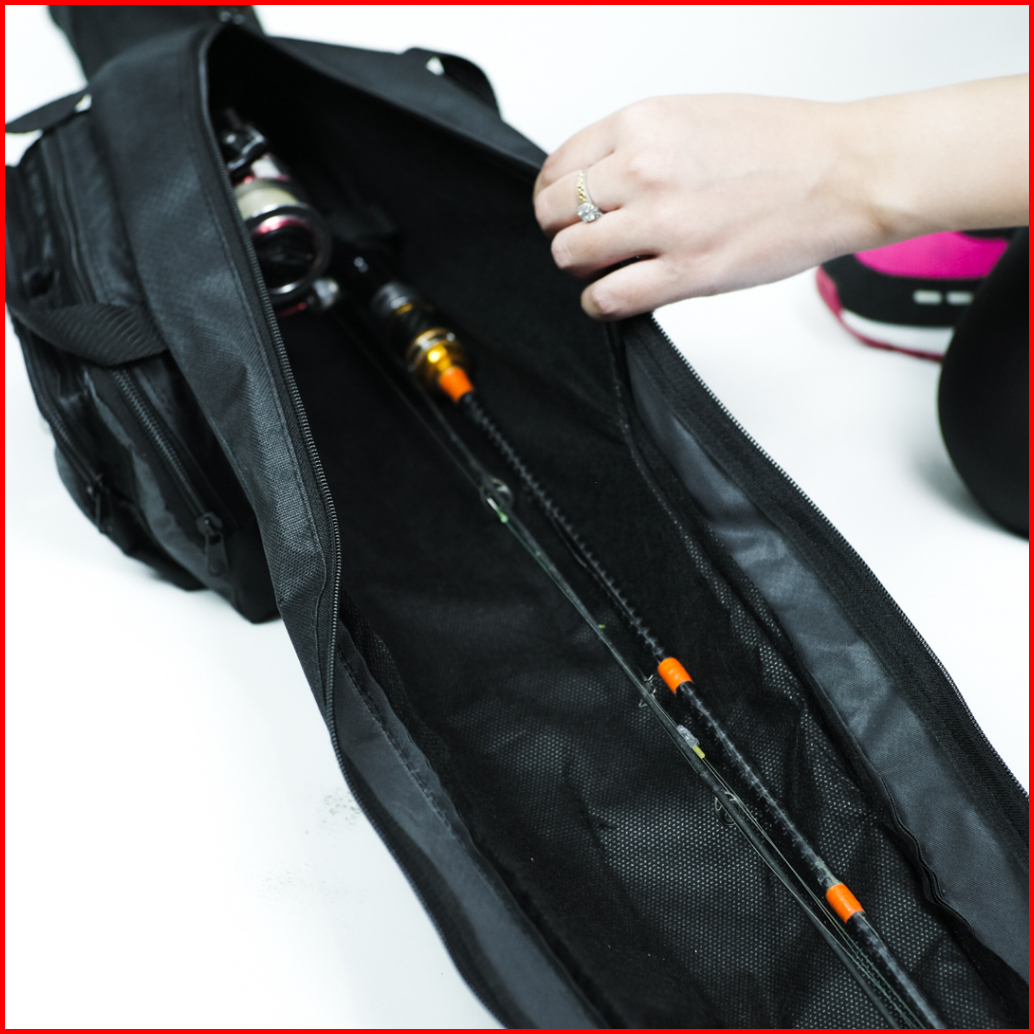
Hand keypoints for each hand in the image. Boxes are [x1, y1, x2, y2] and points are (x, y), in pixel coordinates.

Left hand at [533, 80, 1027, 319]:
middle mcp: (643, 169)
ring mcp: (663, 223)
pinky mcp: (686, 271)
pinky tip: (614, 298)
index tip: (562, 209)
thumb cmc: (786, 144)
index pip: (558, 165)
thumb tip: (600, 181)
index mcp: (643, 123)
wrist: (847, 171)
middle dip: (563, 231)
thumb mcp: (695, 117)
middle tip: (585, 241)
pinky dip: (600, 303)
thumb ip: (640, 145)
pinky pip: (608, 297)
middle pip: (555, 214)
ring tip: (605, 269)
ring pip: (572, 255)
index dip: (554, 195)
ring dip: (581, 267)